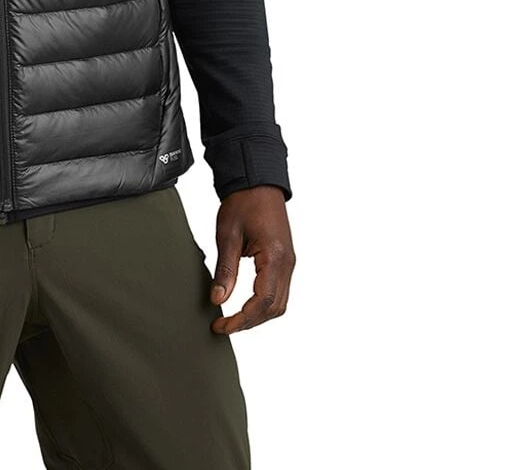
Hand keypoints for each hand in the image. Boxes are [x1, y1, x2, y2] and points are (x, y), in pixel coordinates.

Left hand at [208, 184, 294, 334]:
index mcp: (275, 257)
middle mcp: (287, 263)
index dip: (242, 319)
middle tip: (223, 326)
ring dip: (258, 315)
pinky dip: (264, 303)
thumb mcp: (227, 235)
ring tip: (232, 319)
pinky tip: (245, 305)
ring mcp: (288, 263)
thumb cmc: (242, 203)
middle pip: (275, 308)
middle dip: (250, 322)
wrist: (257, 181)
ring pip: (280, 303)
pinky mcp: (284, 260)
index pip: (263, 302)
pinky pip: (279, 291)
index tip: (222, 326)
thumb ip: (225, 270)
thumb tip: (218, 301)